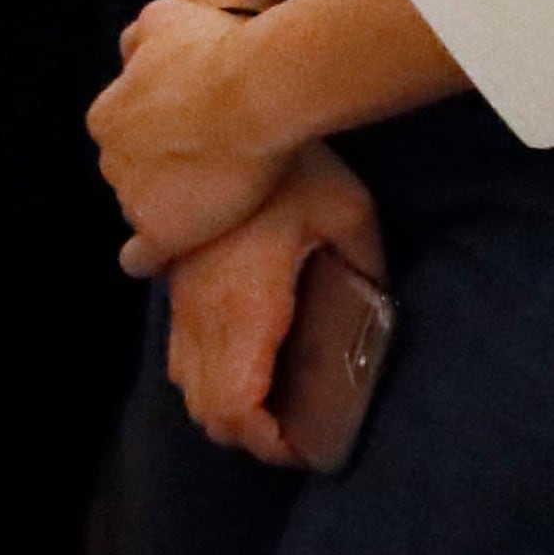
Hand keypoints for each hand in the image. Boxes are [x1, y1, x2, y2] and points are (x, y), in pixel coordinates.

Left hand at [93, 0, 300, 273]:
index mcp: (107, 114)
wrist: (256, 92)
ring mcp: (132, 198)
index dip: (156, 135)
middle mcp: (110, 158)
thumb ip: (140, 35)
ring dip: (170, 205)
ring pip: (143, 210)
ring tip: (214, 198)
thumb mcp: (165, 16)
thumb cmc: (219, 49)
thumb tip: (131, 47)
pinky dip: (151, 258)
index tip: (188, 134)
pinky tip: (170, 258)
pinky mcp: (161, 233)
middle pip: (132, 173)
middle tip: (209, 162)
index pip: (123, 134)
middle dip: (162, 170)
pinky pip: (141, 258)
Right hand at [164, 146, 385, 464]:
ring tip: (269, 399)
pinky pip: (176, 345)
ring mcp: (182, 295)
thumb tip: (378, 299)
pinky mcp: (175, 274)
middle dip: (248, 435)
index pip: (238, 410)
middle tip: (295, 431)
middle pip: (207, 410)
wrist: (229, 108)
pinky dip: (202, 369)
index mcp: (244, 310)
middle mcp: (203, 313)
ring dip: (222, 404)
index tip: (305, 446)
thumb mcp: (350, 214)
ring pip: (183, 383)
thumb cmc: (292, 162)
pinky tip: (237, 350)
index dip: (270, 444)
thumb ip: (365, 266)